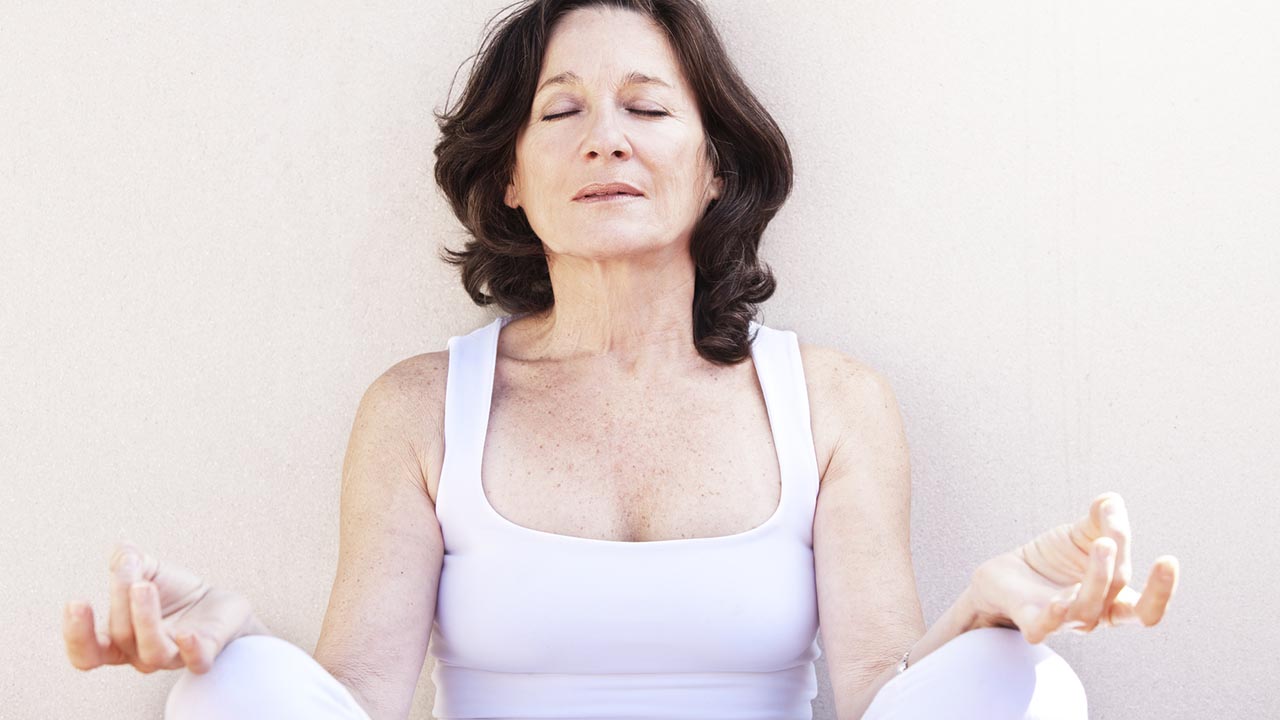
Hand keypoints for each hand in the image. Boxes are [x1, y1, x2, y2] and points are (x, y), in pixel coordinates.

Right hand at [62, 540, 258, 673]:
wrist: (216, 601)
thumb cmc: (172, 593)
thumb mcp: (146, 570)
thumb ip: (128, 561)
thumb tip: (122, 550)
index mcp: (117, 641)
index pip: (86, 654)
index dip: (77, 635)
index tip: (76, 602)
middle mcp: (140, 654)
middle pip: (120, 639)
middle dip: (120, 602)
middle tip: (127, 569)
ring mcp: (172, 657)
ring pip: (152, 652)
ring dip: (145, 618)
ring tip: (144, 585)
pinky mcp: (204, 654)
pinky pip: (196, 662)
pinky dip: (191, 650)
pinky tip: (186, 633)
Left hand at [965, 492, 1179, 643]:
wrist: (1007, 572)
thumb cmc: (1053, 558)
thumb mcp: (1083, 532)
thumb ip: (1104, 517)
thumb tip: (1112, 502)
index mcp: (1113, 600)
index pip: (1147, 610)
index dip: (1162, 591)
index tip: (1168, 559)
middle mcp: (1094, 616)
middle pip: (1117, 598)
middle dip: (1116, 566)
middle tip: (1110, 539)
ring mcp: (1064, 622)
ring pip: (1087, 610)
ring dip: (1096, 577)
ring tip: (1100, 544)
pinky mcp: (1031, 622)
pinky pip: (1044, 628)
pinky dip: (1053, 618)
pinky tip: (1058, 603)